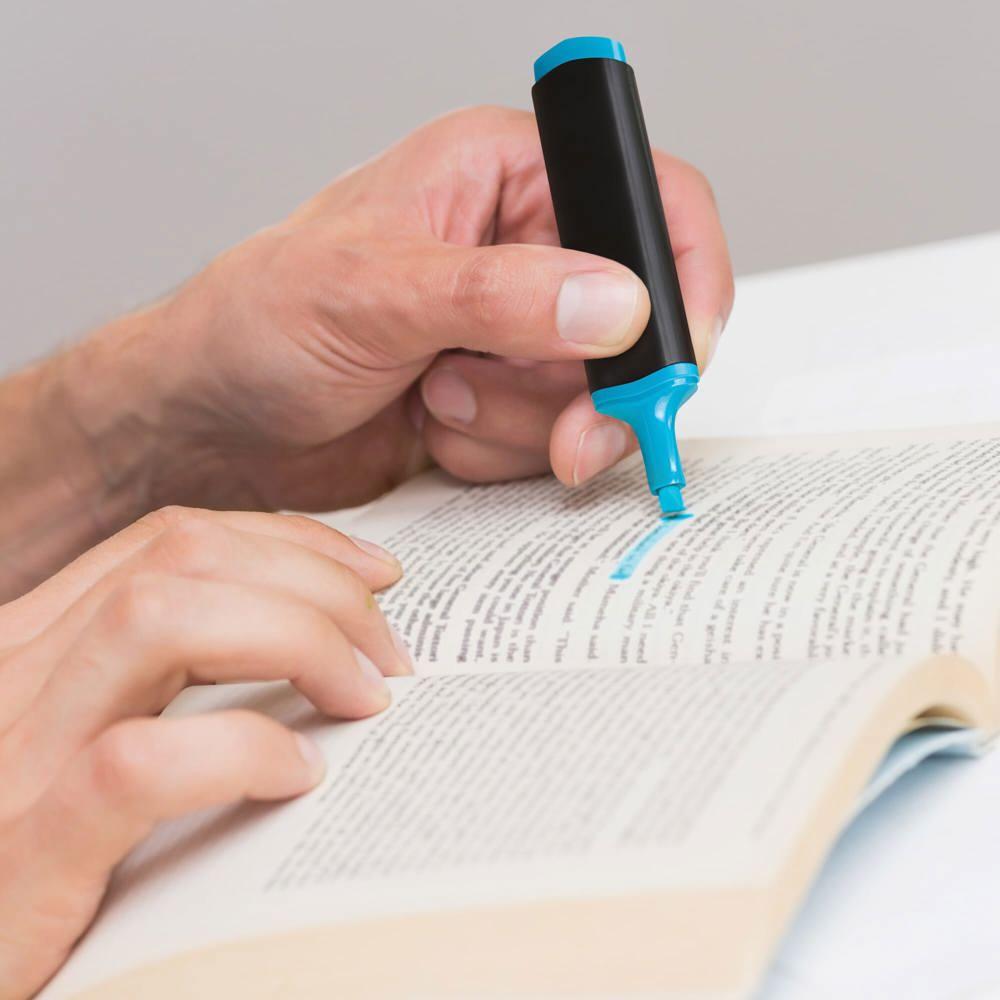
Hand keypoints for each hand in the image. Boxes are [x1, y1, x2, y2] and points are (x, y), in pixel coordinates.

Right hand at [0, 506, 408, 995]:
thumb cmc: (42, 858)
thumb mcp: (85, 737)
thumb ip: (160, 682)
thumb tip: (315, 640)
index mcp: (35, 645)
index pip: (172, 541)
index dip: (286, 540)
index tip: (371, 574)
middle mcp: (14, 675)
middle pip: (184, 558)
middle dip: (315, 580)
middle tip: (389, 648)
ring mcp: (13, 759)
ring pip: (160, 617)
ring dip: (295, 636)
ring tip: (363, 694)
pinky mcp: (22, 856)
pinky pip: (140, 764)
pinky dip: (240, 751)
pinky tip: (298, 776)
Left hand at [61, 105, 732, 515]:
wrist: (216, 423)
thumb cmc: (259, 323)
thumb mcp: (373, 291)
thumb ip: (499, 295)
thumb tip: (615, 304)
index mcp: (502, 175)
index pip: (646, 198)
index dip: (680, 280)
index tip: (669, 363)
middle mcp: (521, 250)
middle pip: (635, 322)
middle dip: (588, 390)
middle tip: (556, 429)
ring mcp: (514, 334)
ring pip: (594, 396)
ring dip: (519, 423)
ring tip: (436, 397)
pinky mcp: (502, 402)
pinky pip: (549, 442)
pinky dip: (494, 454)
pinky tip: (430, 427)